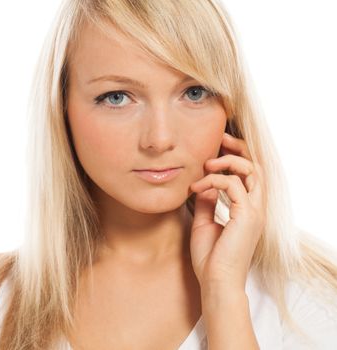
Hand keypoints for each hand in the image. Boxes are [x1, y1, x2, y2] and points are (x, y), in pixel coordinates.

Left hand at [188, 132, 265, 290]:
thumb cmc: (210, 257)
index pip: (249, 175)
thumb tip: (202, 185)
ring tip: (207, 164)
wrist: (215, 281)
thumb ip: (207, 202)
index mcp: (247, 210)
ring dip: (228, 162)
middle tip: (220, 139)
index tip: (216, 148)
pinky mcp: (246, 216)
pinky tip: (196, 187)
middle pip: (255, 167)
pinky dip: (213, 180)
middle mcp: (255, 208)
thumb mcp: (204, 222)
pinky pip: (233, 185)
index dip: (236, 157)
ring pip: (251, 171)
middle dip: (238, 149)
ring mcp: (253, 212)